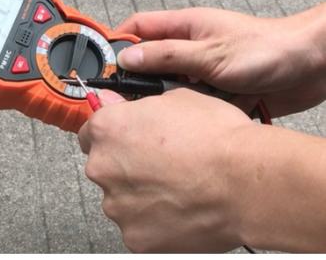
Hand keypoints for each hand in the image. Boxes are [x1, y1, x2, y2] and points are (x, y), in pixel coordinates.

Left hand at [78, 89, 256, 251]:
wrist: (246, 182)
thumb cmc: (216, 138)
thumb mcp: (173, 98)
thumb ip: (133, 105)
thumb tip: (115, 103)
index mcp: (107, 129)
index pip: (90, 132)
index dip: (112, 135)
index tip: (126, 139)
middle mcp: (103, 166)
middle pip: (104, 166)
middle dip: (126, 165)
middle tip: (161, 164)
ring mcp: (118, 206)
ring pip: (121, 199)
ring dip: (139, 194)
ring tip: (177, 187)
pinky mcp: (136, 238)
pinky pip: (138, 227)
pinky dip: (154, 222)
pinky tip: (180, 209)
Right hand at [114, 5, 325, 116]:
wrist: (312, 66)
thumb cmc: (267, 48)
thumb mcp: (210, 54)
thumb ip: (168, 56)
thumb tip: (128, 58)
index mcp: (185, 26)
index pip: (139, 27)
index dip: (119, 42)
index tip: (102, 62)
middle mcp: (191, 47)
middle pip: (152, 61)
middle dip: (141, 80)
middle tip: (127, 100)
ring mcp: (205, 70)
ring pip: (173, 87)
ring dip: (170, 100)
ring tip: (162, 115)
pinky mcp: (221, 92)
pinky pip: (195, 104)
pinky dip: (193, 114)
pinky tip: (191, 125)